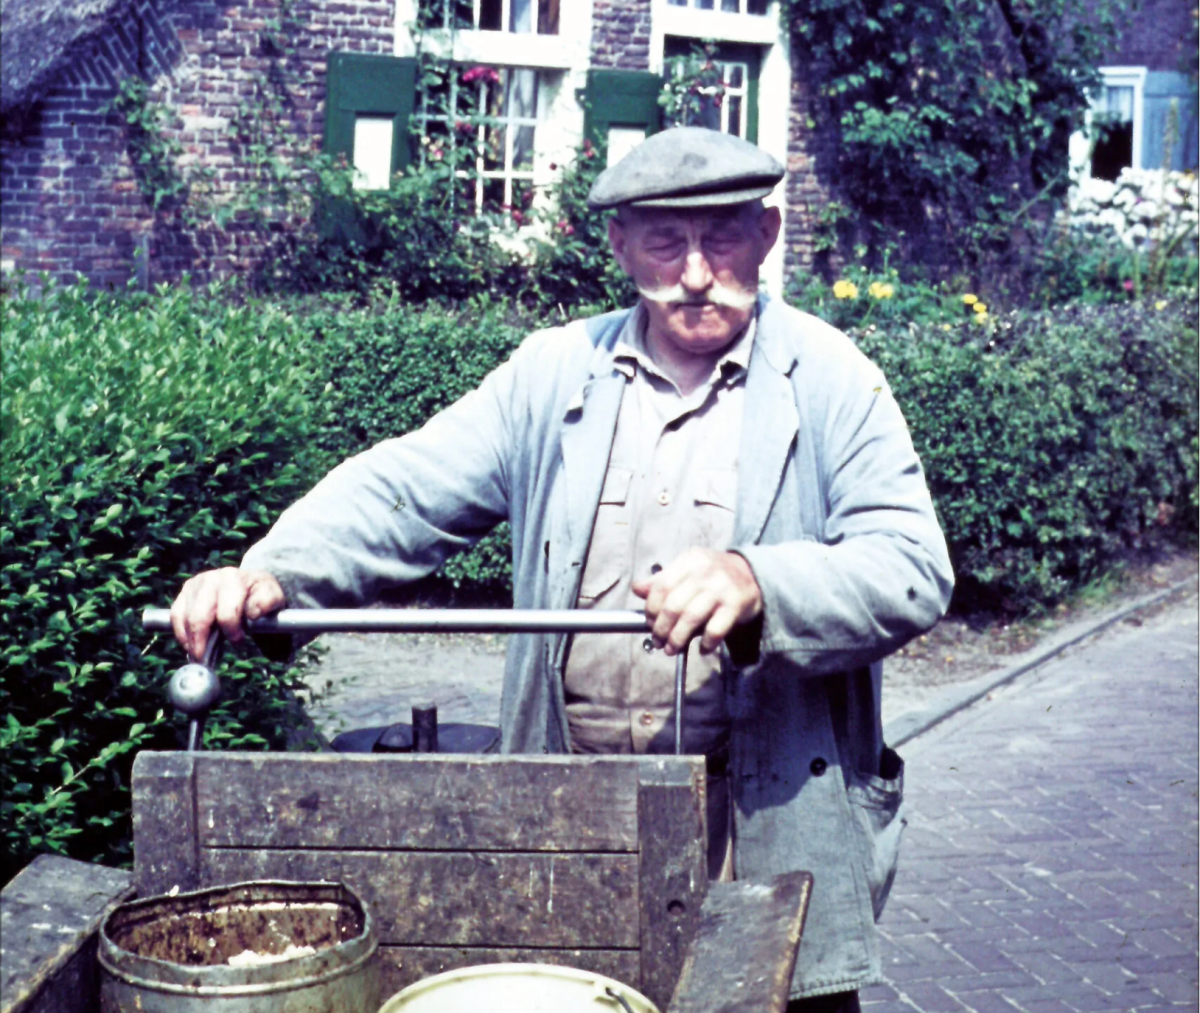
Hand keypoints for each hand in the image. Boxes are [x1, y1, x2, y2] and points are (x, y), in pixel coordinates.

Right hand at [170, 567, 284, 661]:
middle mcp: (211, 579)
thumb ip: (267, 602)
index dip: (231, 629)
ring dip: (189, 640)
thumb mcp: (272, 597)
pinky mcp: (185, 592)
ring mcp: (196, 584)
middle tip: (205, 659)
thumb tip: (253, 613)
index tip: (238, 640)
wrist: (250, 584)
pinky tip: (189, 646)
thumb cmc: (260, 594)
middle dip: (201, 640)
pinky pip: (175, 615)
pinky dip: (180, 633)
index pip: (227, 611)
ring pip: (184, 616)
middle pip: (200, 616)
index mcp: (234, 578)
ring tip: (197, 656)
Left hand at [631, 548, 762, 656]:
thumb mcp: (688, 569)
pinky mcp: (736, 605)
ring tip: (672, 648)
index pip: (661, 586)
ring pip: (691, 619)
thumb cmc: (715, 574)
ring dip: (678, 639)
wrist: (754, 574)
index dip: (651, 608)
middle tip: (658, 640)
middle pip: (673, 605)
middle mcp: (705, 572)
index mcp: (690, 561)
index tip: (650, 622)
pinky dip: (706, 644)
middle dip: (661, 628)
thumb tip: (637, 588)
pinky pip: (715, 630)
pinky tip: (702, 649)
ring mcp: (721, 588)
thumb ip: (663, 579)